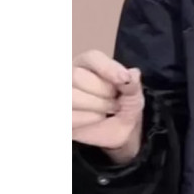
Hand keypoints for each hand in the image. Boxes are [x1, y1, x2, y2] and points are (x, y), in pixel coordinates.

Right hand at [72, 49, 143, 163]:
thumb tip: (132, 74)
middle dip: (102, 92)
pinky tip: (95, 121)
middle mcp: (70, 76)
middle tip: (115, 103)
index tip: (124, 79)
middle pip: (77, 76)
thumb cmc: (123, 110)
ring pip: (71, 96)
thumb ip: (132, 86)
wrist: (119, 135)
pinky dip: (87, 121)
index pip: (92, 57)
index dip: (108, 68)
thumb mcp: (134, 98)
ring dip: (96, 108)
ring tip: (106, 113)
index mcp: (88, 65)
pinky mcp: (59, 115)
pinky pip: (69, 116)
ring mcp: (61, 95)